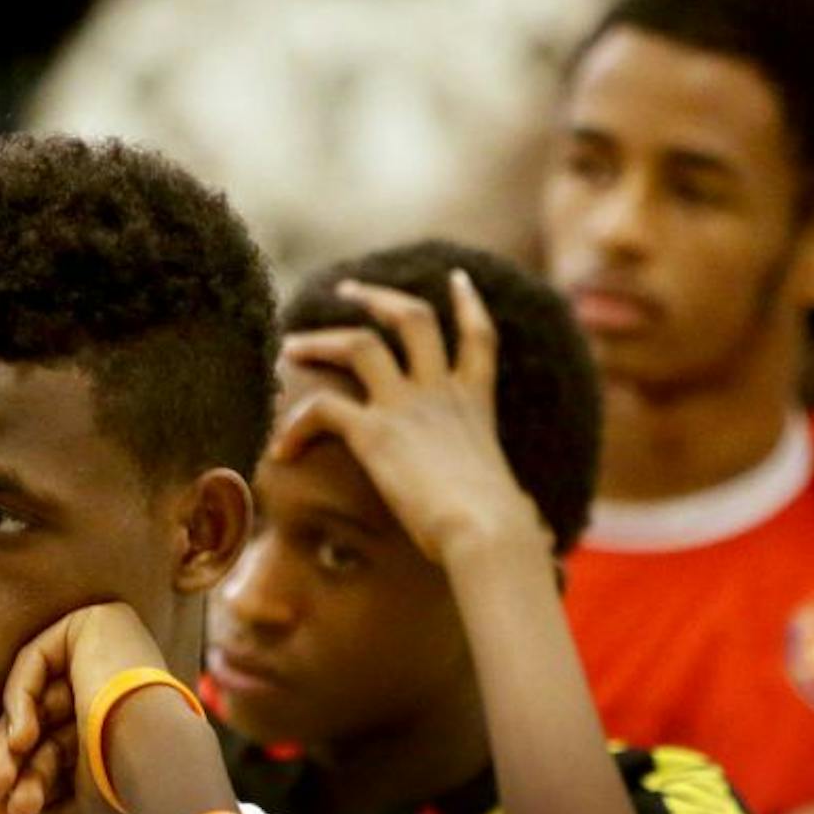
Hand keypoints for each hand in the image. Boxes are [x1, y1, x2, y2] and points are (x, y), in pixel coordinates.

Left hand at [0, 602, 170, 813]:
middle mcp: (119, 689)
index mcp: (126, 729)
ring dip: (9, 747)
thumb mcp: (82, 808)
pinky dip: (19, 701)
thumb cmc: (126, 791)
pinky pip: (35, 661)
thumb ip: (47, 794)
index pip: (62, 752)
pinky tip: (21, 741)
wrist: (157, 757)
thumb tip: (7, 799)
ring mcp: (107, 654)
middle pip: (45, 727)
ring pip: (36, 699)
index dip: (28, 782)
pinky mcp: (94, 624)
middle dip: (14, 766)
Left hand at [275, 273, 550, 567]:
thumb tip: (533, 524)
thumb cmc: (501, 532)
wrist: (487, 534)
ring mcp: (408, 406)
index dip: (468, 303)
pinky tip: (280, 452)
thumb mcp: (509, 498)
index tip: (457, 279)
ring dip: (320, 340)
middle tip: (347, 290)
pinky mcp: (375, 431)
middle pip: (413, 318)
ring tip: (290, 347)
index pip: (479, 335)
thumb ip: (512, 497)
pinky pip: (322, 408)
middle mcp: (442, 392)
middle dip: (377, 298)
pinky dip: (295, 426)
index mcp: (476, 402)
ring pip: (359, 344)